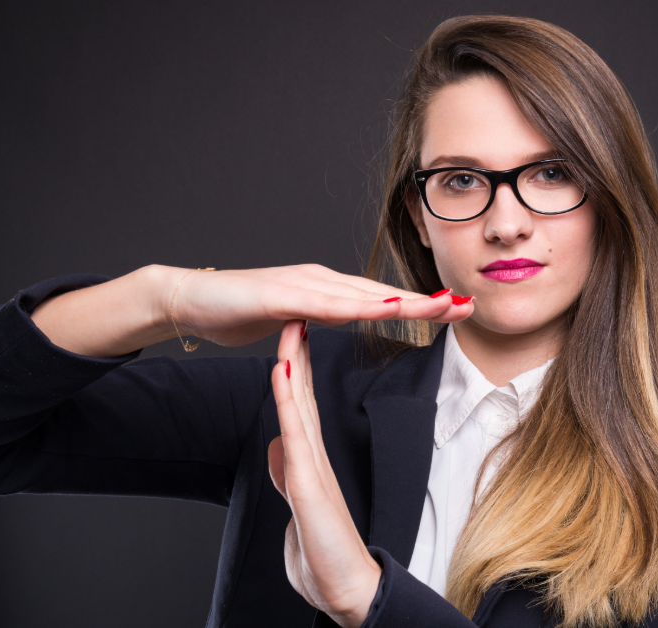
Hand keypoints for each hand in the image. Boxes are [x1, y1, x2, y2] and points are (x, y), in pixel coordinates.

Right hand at [169, 264, 472, 346]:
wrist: (190, 299)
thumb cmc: (238, 309)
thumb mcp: (292, 321)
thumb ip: (319, 319)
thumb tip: (343, 321)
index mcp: (327, 289)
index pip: (382, 299)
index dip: (421, 304)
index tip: (456, 310)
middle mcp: (321, 281)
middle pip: (383, 293)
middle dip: (428, 301)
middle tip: (467, 306)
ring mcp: (302, 284)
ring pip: (362, 295)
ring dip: (403, 301)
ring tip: (439, 306)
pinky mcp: (281, 295)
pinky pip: (325, 303)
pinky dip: (356, 307)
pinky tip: (382, 308)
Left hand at [267, 320, 381, 627]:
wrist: (347, 590)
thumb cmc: (325, 555)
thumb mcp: (299, 506)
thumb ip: (289, 474)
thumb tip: (279, 448)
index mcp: (311, 459)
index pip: (301, 402)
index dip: (294, 366)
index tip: (292, 331)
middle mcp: (315, 455)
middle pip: (303, 392)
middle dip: (298, 351)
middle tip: (298, 309)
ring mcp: (313, 465)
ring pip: (300, 403)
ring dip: (293, 362)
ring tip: (291, 324)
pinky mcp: (309, 482)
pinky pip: (295, 433)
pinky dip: (287, 400)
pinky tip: (281, 371)